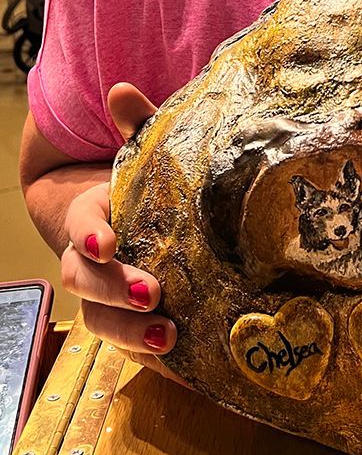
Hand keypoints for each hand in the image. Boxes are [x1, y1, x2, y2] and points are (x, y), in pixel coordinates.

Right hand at [60, 84, 185, 384]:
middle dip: (113, 290)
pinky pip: (131, 347)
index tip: (108, 242)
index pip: (83, 224)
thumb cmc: (148, 189)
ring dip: (129, 332)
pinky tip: (185, 364)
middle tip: (152, 294)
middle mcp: (92, 262)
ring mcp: (108, 298)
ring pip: (100, 322)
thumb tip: (123, 90)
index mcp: (95, 216)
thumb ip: (138, 127)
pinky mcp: (131, 324)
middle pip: (85, 282)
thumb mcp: (146, 157)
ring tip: (168, 336)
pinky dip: (152, 359)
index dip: (91, 233)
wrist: (142, 225)